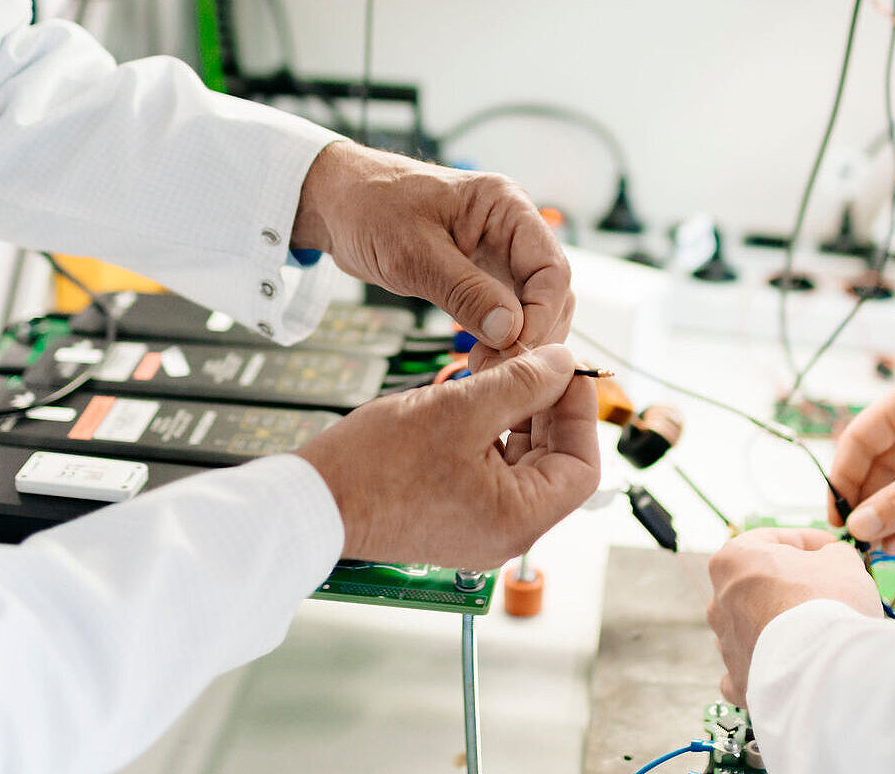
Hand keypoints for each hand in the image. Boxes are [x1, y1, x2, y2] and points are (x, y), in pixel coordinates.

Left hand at [294, 142, 571, 354]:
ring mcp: (498, 254)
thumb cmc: (370, 207)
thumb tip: (510, 331)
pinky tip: (479, 358)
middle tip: (498, 369)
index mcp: (506, 206)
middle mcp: (511, 229)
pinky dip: (499, 339)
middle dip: (533, 334)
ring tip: (484, 367)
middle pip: (550, 292)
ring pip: (532, 307)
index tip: (516, 349)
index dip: (542, 314)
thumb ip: (465, 291)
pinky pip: (505, 312)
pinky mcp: (481, 275)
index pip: (552, 268)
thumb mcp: (414, 253)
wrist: (337, 202)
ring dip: (518, 342)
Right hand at [294, 344, 598, 569]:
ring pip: (522, 464)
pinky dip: (492, 434)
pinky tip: (477, 399)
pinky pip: (490, 471)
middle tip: (536, 362)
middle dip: (548, 408)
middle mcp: (505, 532)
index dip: (581, 412)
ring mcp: (479, 526)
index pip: (582, 466)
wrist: (312, 501)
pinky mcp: (453, 515)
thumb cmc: (375, 467)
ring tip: (502, 373)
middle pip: (555, 464)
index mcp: (518, 518)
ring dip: (519, 416)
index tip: (567, 370)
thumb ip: (522, 384)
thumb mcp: (461, 409)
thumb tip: (563, 365)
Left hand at [706, 528, 879, 706]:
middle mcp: (719, 601)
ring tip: (818, 631)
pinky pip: (752, 669)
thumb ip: (832, 553)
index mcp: (733, 560)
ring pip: (753, 627)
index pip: (773, 540)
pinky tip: (794, 665)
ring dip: (780, 626)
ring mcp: (726, 644)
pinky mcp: (739, 681)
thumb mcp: (841, 559)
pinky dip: (771, 667)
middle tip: (830, 591)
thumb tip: (831, 559)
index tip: (833, 550)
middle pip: (760, 586)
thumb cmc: (828, 603)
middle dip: (793, 587)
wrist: (824, 666)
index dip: (810, 542)